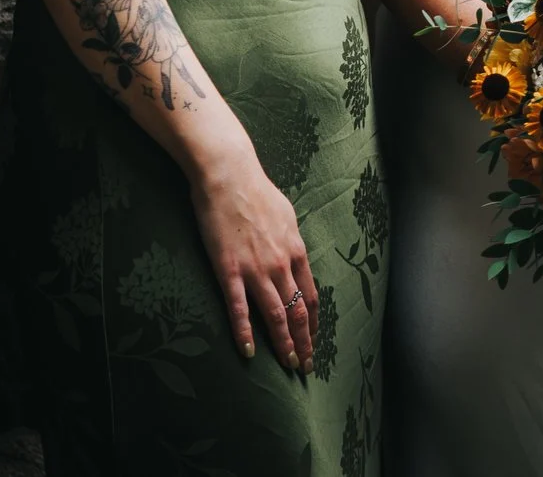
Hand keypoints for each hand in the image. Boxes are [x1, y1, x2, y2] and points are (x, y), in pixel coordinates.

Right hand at [187, 141, 317, 373]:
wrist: (228, 176)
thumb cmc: (256, 192)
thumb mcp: (285, 216)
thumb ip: (290, 241)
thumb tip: (294, 255)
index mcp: (296, 252)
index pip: (311, 297)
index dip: (314, 323)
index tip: (314, 342)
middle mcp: (281, 264)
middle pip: (298, 311)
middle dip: (304, 342)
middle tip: (306, 366)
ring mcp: (256, 269)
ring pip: (275, 315)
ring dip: (283, 343)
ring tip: (287, 365)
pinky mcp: (229, 270)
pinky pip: (239, 308)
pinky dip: (245, 332)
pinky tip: (248, 351)